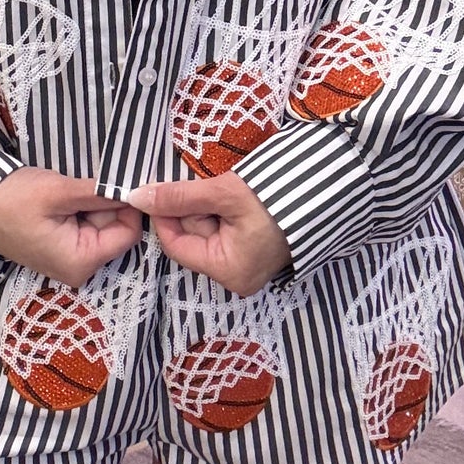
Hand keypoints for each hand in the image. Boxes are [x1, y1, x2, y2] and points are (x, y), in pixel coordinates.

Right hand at [0, 167, 142, 285]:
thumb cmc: (12, 199)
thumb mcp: (58, 192)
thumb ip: (100, 192)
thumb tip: (137, 190)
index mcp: (81, 262)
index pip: (128, 233)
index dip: (128, 205)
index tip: (119, 177)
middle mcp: (79, 269)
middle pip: (115, 229)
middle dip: (107, 202)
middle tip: (87, 178)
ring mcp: (68, 259)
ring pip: (101, 224)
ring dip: (92, 202)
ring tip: (70, 187)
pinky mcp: (59, 247)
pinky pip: (85, 225)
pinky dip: (81, 207)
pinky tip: (64, 194)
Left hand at [128, 172, 291, 296]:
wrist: (326, 187)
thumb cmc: (276, 195)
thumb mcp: (222, 193)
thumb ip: (178, 196)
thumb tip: (137, 197)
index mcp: (229, 272)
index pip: (177, 245)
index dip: (164, 215)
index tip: (159, 188)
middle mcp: (237, 277)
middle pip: (192, 237)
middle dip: (192, 207)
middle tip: (211, 187)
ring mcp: (248, 264)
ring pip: (206, 229)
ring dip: (208, 205)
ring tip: (229, 190)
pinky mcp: (255, 249)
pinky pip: (224, 228)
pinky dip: (222, 209)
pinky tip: (235, 196)